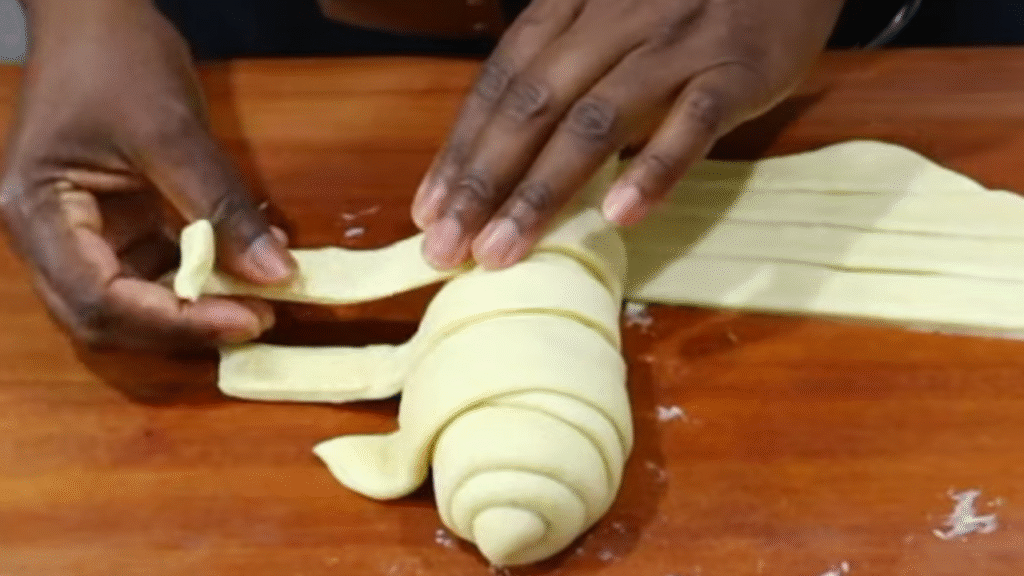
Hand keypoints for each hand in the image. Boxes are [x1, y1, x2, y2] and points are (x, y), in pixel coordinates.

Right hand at [0, 0, 294, 349]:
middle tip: (255, 318)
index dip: (175, 320)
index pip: (100, 296)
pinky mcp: (111, 224)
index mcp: (41, 213)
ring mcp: (78, 232)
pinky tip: (239, 273)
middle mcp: (48, 236)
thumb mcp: (173, 132)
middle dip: (181, 326)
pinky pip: (149, 270)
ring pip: (129, 302)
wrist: (95, 14)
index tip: (248, 318)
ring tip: (253, 303)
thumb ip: (222, 207)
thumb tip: (279, 275)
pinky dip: (193, 281)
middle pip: (106, 315)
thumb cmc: (118, 60)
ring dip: (189, 310)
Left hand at [412, 0, 844, 268]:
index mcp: (574, 4)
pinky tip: (620, 216)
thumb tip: (503, 144)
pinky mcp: (736, 67)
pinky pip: (692, 122)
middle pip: (533, 105)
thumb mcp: (613, 9)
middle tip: (448, 247)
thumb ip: (564, 63)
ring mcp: (676, 43)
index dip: (461, 147)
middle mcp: (614, 19)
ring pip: (596, 119)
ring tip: (504, 251)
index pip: (502, 81)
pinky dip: (654, 169)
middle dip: (482, 181)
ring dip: (544, 191)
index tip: (429, 210)